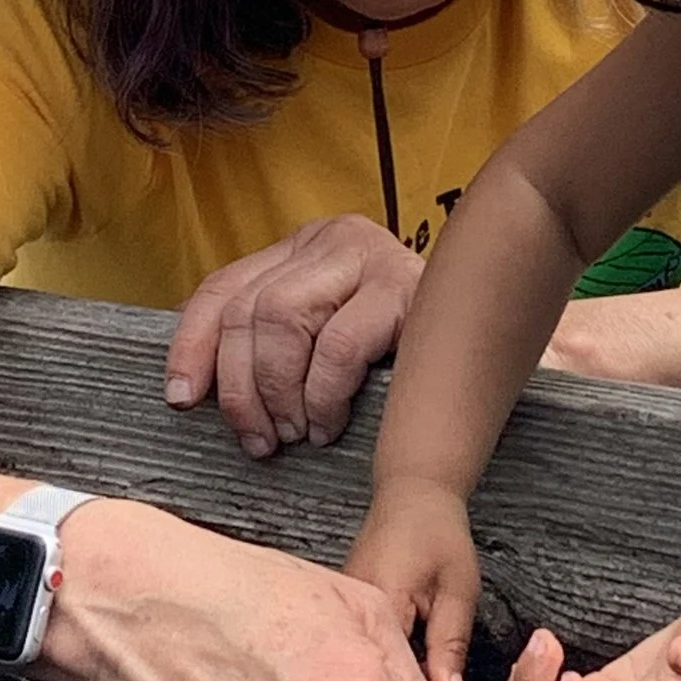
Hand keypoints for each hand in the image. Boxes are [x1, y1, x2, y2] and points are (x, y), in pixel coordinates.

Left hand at [166, 217, 424, 456]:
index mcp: (302, 247)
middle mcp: (330, 240)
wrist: (499, 319)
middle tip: (258, 440)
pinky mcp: (403, 287)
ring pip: (282, 319)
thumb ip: (275, 342)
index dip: (192, 346)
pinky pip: (338, 346)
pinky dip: (323, 396)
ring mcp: (368, 257)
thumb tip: (193, 387)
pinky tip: (330, 425)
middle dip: (240, 387)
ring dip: (279, 392)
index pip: (222, 288)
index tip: (182, 400)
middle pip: (248, 309)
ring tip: (296, 434)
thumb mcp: (328, 334)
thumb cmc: (407, 351)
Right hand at [346, 478, 481, 680]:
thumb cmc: (436, 532)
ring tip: (416, 669)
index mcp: (377, 603)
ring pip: (362, 665)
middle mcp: (345, 611)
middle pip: (370, 674)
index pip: (391, 674)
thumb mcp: (457, 590)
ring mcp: (335, 614)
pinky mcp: (335, 614)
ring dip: (388, 676)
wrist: (410, 497)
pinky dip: (378, 658)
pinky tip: (398, 655)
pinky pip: (357, 650)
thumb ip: (451, 645)